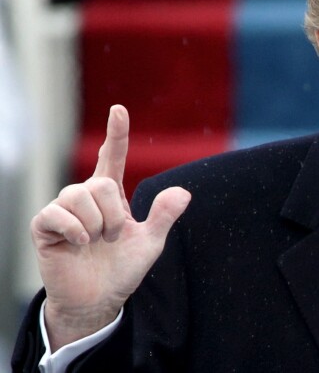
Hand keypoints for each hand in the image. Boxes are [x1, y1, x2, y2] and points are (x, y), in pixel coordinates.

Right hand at [30, 105, 191, 350]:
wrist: (98, 300)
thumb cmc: (122, 269)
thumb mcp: (150, 242)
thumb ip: (164, 217)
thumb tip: (183, 192)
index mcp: (111, 197)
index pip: (114, 158)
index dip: (117, 134)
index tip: (120, 109)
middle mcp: (85, 198)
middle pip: (100, 183)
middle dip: (113, 215)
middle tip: (112, 238)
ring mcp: (62, 211)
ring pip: (79, 195)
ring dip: (96, 224)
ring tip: (96, 243)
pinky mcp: (44, 228)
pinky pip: (56, 214)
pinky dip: (75, 230)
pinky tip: (79, 245)